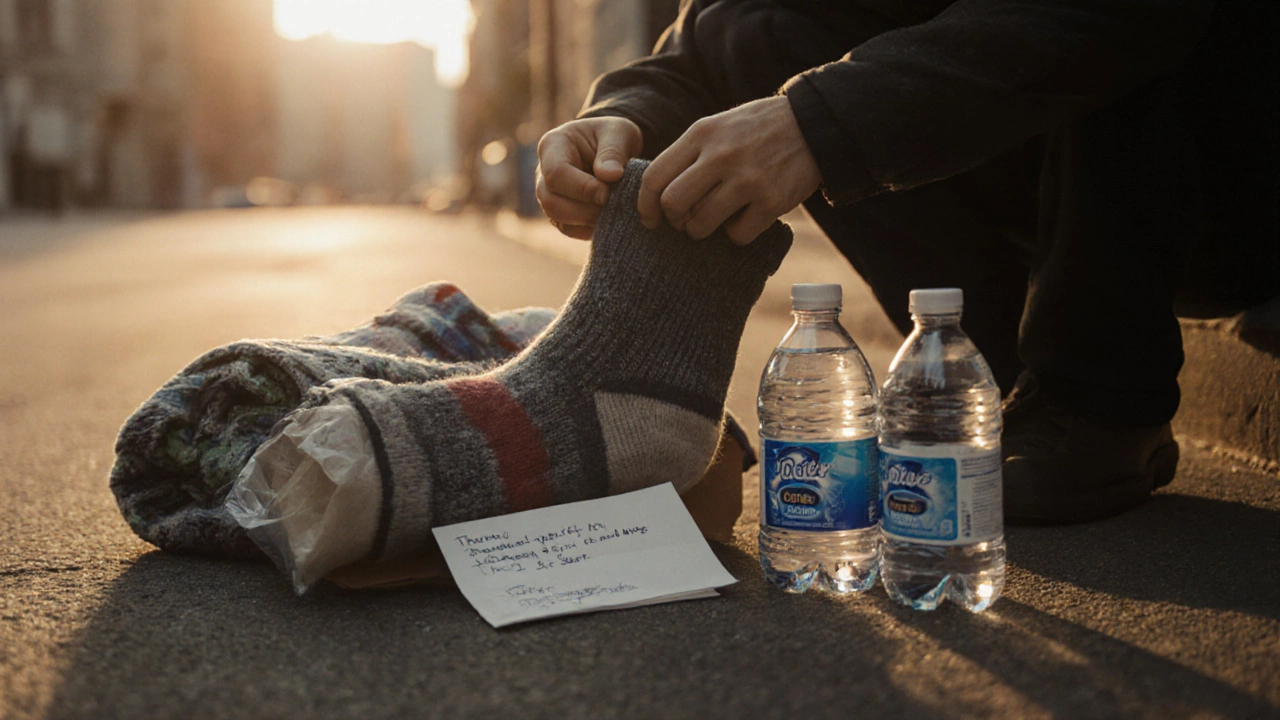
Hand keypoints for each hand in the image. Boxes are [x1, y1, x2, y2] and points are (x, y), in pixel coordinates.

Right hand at [535, 117, 643, 239]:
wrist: (613, 148)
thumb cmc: (613, 135)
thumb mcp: (619, 132)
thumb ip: (614, 151)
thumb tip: (610, 175)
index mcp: (553, 145)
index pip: (556, 173)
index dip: (581, 188)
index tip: (606, 193)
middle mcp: (543, 171)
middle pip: (550, 200)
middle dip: (583, 210)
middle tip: (612, 206)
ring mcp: (549, 193)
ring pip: (556, 217)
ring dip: (586, 221)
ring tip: (612, 212)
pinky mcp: (560, 211)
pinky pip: (567, 228)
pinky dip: (588, 229)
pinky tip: (608, 220)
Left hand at [639, 96, 821, 243]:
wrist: (813, 124)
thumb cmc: (757, 130)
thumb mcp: (718, 127)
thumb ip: (688, 155)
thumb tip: (657, 195)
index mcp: (701, 134)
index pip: (655, 177)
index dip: (645, 206)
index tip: (650, 219)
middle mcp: (721, 155)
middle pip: (673, 205)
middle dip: (674, 221)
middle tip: (685, 221)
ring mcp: (747, 179)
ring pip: (701, 225)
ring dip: (702, 231)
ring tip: (714, 220)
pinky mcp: (771, 201)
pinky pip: (737, 235)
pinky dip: (737, 233)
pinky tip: (745, 217)